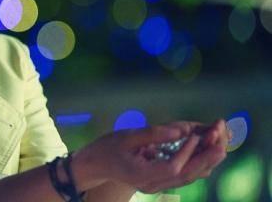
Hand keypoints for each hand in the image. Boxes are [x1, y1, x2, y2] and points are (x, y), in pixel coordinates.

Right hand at [70, 120, 227, 193]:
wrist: (96, 165)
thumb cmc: (107, 148)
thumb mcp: (127, 137)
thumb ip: (153, 134)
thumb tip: (181, 131)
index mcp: (143, 175)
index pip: (173, 167)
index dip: (188, 152)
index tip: (196, 134)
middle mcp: (153, 184)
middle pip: (187, 175)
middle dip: (206, 157)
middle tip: (221, 139)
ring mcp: (157, 185)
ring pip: (188, 176)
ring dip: (206, 159)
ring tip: (219, 141)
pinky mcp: (160, 180)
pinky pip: (184, 174)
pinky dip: (197, 162)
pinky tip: (205, 148)